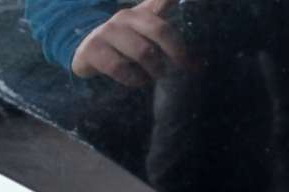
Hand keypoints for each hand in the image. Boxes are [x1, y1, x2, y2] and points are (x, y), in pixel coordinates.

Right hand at [71, 0, 187, 85]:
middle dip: (176, 51)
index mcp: (143, 13)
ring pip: (142, 52)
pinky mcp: (93, 48)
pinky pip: (120, 67)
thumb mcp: (149, 43)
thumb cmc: (128, 51)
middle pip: (159, 30)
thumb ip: (173, 49)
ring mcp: (108, 30)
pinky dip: (132, 79)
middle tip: (181, 66)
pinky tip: (135, 80)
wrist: (89, 57)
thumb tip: (199, 66)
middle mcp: (126, 17)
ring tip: (153, 76)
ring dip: (153, 70)